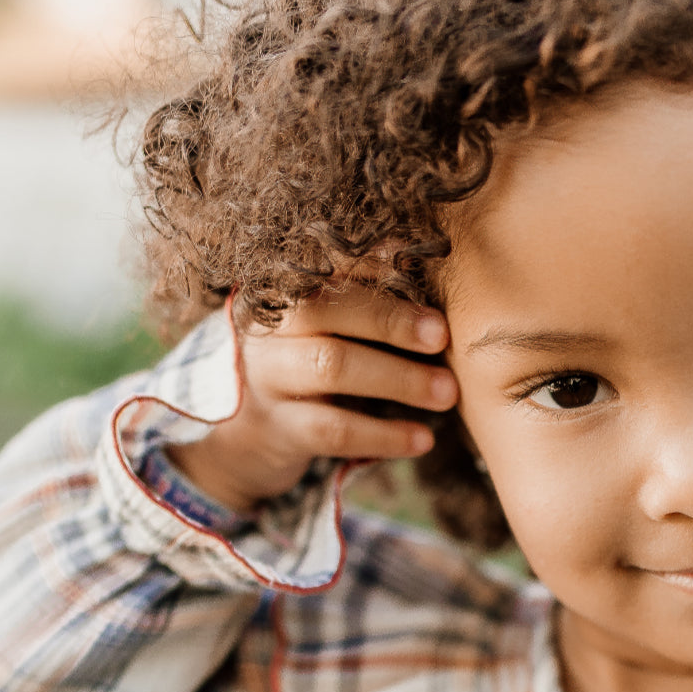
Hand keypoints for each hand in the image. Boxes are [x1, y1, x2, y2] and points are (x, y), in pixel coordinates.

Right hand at [167, 285, 456, 513]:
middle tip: (442, 335)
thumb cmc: (305, 372)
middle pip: (325, 309)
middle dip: (390, 319)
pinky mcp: (276, 428)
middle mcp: (268, 326)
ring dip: (397, 378)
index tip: (416, 258)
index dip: (370, 260)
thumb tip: (412, 252)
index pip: (326, 265)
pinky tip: (423, 439)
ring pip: (330, 366)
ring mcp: (266, 377)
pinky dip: (384, 435)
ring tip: (447, 393)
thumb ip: (361, 297)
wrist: (245, 440)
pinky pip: (333, 428)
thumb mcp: (325, 330)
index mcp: (285, 291)